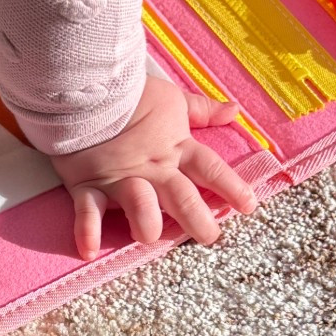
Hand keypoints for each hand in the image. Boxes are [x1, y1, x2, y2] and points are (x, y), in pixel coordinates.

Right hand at [53, 72, 257, 260]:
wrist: (86, 84)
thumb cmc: (132, 92)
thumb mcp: (172, 98)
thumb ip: (202, 109)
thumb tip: (233, 109)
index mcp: (175, 149)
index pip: (211, 170)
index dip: (232, 188)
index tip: (249, 205)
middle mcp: (153, 170)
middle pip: (184, 200)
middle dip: (200, 222)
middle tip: (210, 237)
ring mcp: (121, 179)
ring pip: (141, 210)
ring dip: (147, 226)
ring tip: (149, 237)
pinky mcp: (88, 184)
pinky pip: (88, 212)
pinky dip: (86, 232)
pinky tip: (90, 251)